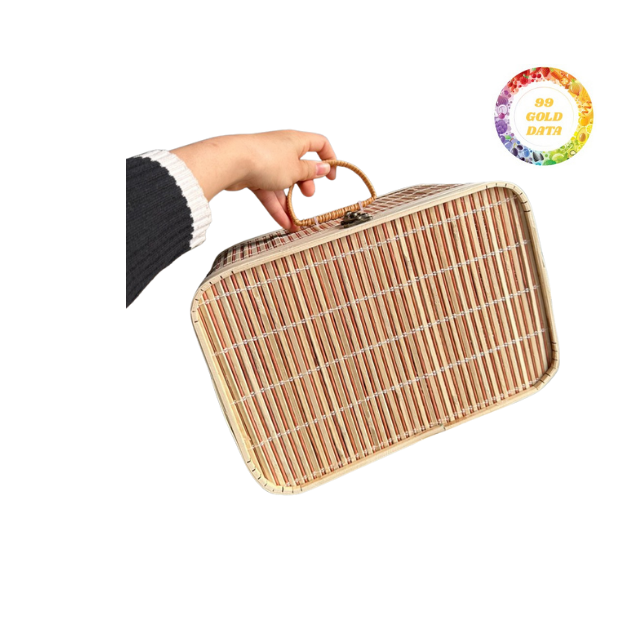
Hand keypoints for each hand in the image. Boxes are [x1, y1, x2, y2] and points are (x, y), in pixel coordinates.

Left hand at [172, 130, 336, 230]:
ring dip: (290, 201)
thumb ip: (310, 171)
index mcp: (296, 140)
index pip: (319, 143)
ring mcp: (267, 162)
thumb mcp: (296, 169)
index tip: (331, 176)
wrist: (231, 162)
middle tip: (309, 194)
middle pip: (300, 166)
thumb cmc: (265, 160)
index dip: (329, 158)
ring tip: (296, 219)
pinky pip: (270, 192)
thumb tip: (322, 168)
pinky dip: (277, 207)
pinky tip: (284, 223)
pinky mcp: (254, 175)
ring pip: (284, 183)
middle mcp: (282, 148)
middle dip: (306, 183)